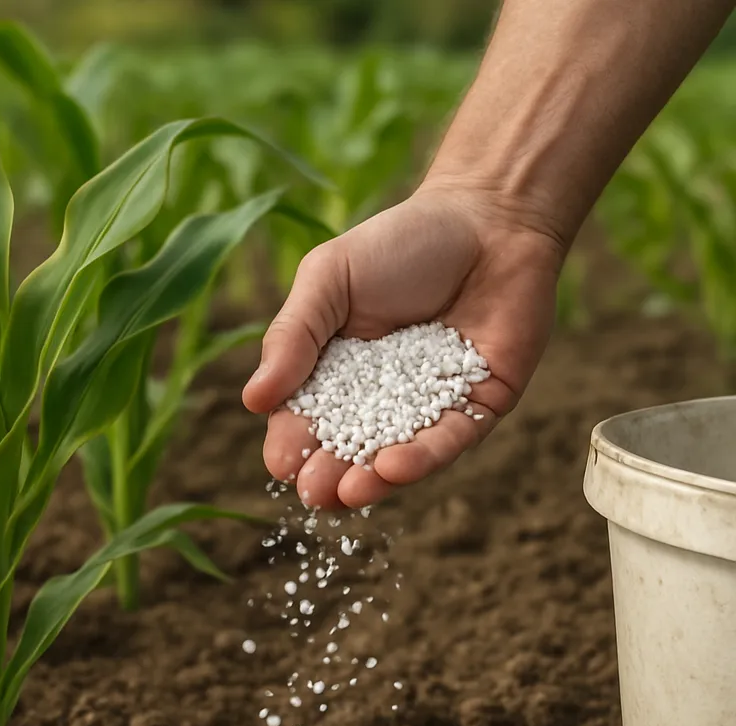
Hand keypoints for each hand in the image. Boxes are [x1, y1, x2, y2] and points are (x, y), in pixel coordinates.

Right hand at [242, 184, 564, 508]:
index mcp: (335, 370)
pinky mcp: (480, 405)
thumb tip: (253, 400)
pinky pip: (450, 438)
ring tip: (351, 493)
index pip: (307, 417)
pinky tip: (395, 466)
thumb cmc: (400, 242)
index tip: (281, 465)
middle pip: (350, 447)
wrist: (489, 215)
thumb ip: (293, 335)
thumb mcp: (329, 279)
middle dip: (330, 473)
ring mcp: (431, 406)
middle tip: (315, 493)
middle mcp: (382, 399)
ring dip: (374, 478)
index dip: (293, 443)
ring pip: (399, 453)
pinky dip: (423, 455)